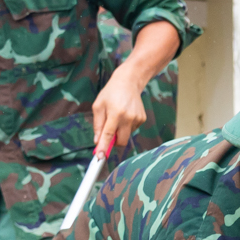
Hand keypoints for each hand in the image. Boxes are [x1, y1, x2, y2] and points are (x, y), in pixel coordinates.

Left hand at [92, 18, 179, 149]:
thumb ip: (98, 125)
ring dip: (119, 131)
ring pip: (126, 135)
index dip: (104, 147)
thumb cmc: (111, 93)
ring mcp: (137, 119)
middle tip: (107, 135)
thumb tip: (97, 141)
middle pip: (121, 141)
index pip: (108, 135)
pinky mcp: (142, 119)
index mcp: (115, 113)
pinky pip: (131, 130)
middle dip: (114, 142)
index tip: (100, 158)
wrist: (129, 81)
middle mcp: (128, 117)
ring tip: (117, 115)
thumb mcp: (98, 106)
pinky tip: (124, 114)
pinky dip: (126, 126)